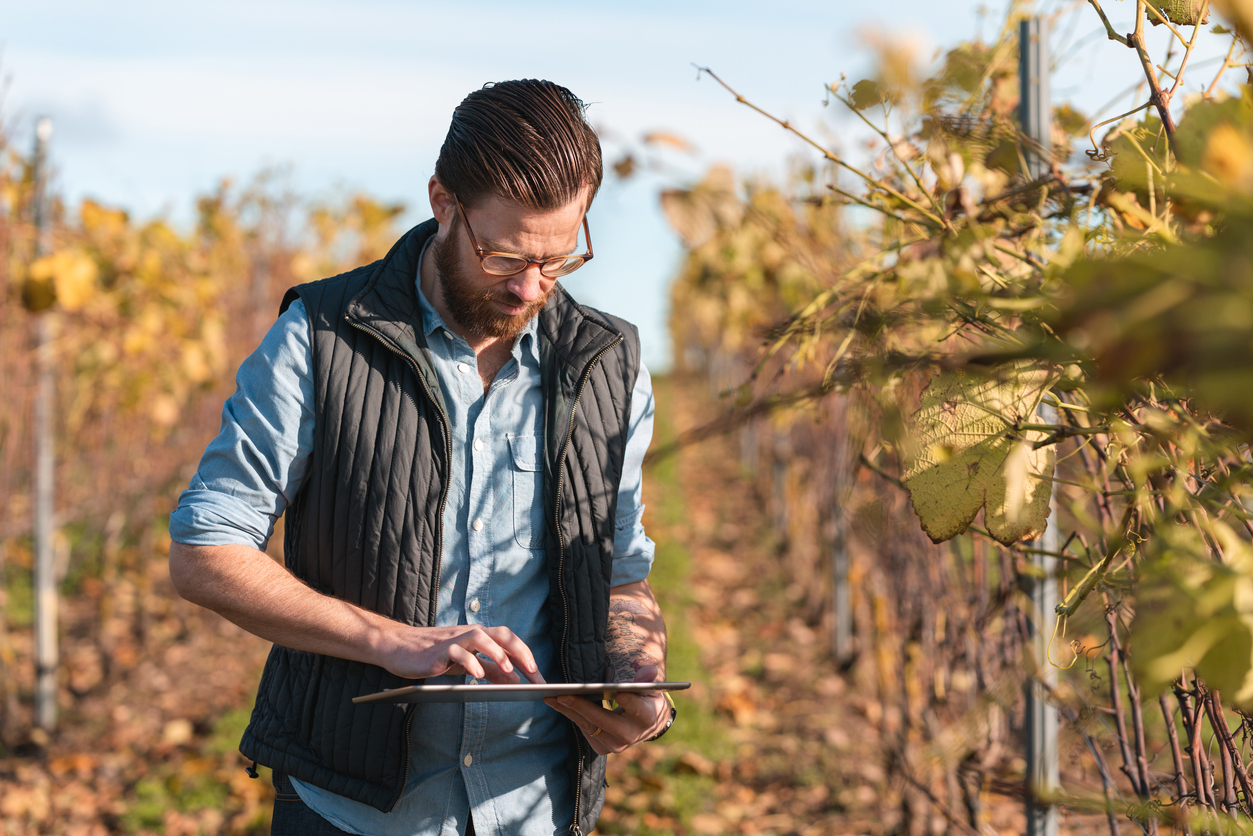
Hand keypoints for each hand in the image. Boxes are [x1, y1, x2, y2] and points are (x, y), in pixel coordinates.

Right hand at [378, 624, 544, 684]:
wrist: (399, 648)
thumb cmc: (435, 655)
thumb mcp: (468, 663)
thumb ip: (490, 669)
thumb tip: (515, 679)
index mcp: (479, 637)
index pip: (509, 641)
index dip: (527, 657)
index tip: (540, 678)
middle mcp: (469, 634)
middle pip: (501, 634)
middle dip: (520, 652)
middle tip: (533, 673)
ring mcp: (454, 640)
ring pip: (480, 637)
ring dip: (497, 653)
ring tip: (509, 671)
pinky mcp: (438, 651)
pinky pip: (456, 652)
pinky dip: (469, 662)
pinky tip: (477, 676)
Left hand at [543, 665, 667, 754]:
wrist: (648, 724)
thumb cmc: (646, 699)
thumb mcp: (650, 687)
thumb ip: (647, 680)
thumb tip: (650, 671)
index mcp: (647, 718)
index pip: (637, 708)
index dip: (628, 702)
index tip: (618, 692)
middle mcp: (631, 735)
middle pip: (603, 720)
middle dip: (582, 706)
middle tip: (563, 694)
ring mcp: (616, 745)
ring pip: (589, 726)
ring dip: (569, 711)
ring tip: (552, 697)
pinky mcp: (603, 748)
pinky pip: (584, 731)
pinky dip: (571, 717)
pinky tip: (558, 704)